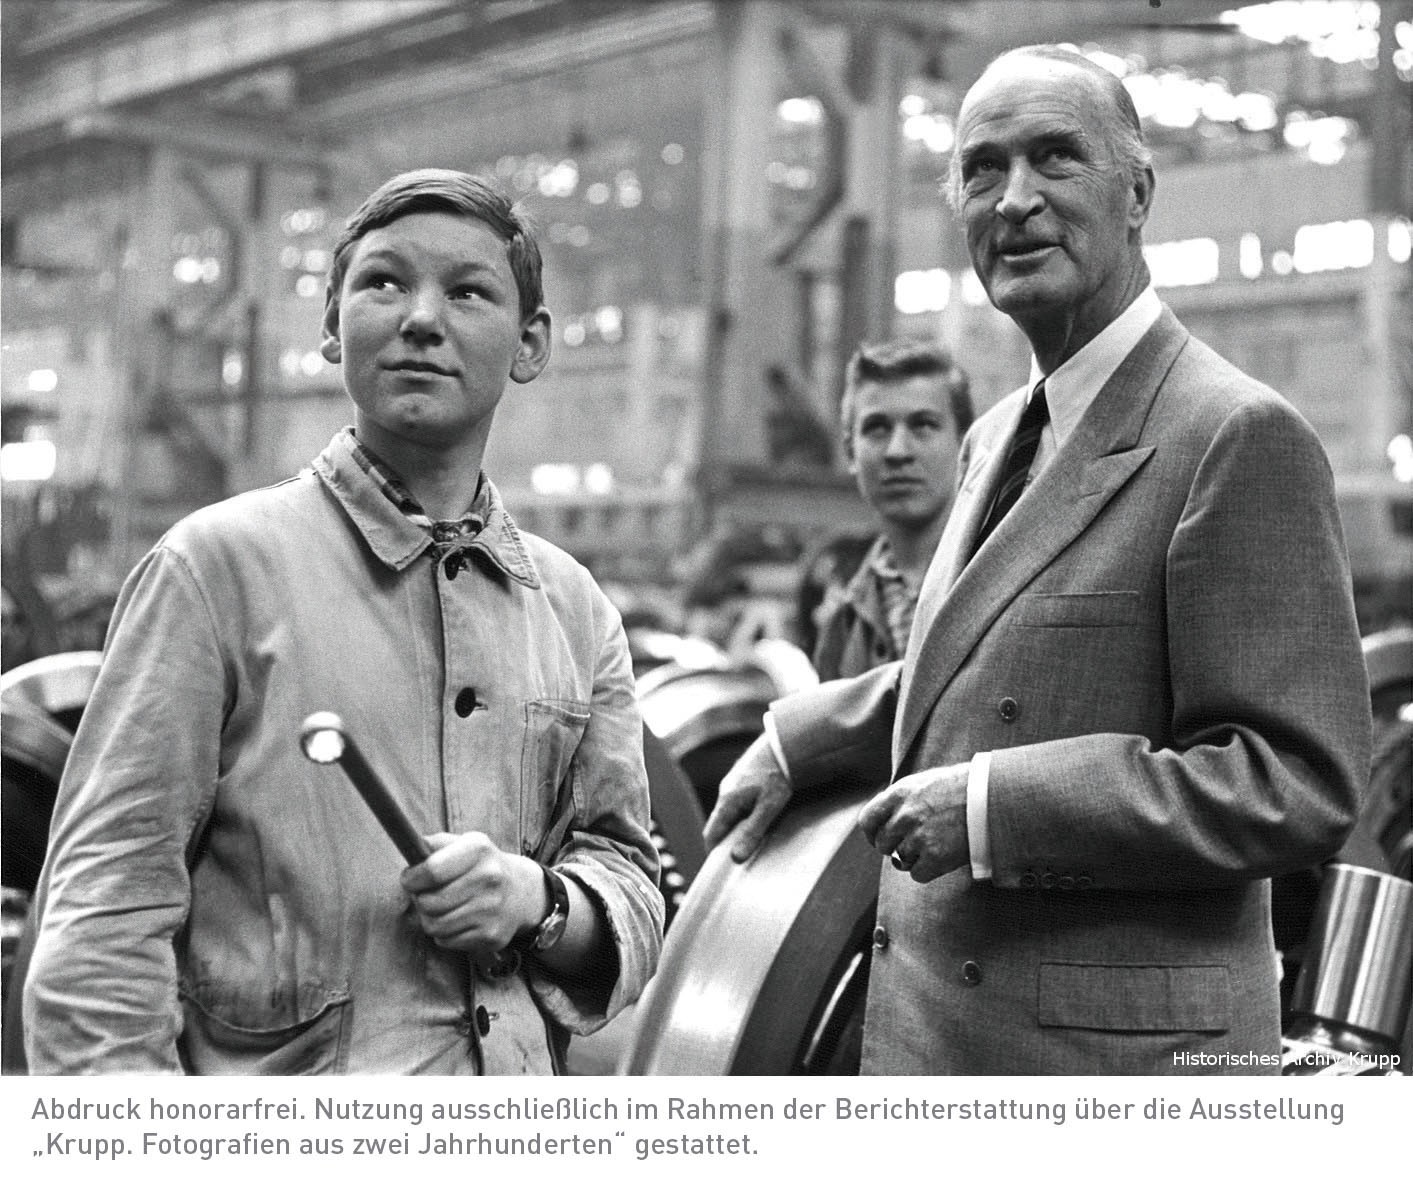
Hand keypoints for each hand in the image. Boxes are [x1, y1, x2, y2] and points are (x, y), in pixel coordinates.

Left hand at [400, 832, 544, 953]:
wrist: (521, 892)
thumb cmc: (481, 865)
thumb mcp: (463, 843)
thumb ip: (433, 844)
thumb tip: (409, 848)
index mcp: (478, 850)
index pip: (431, 870)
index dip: (412, 878)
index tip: (410, 879)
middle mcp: (489, 878)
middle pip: (428, 902)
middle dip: (420, 899)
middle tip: (427, 894)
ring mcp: (492, 909)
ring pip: (434, 925)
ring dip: (430, 918)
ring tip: (441, 907)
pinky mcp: (491, 935)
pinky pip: (446, 941)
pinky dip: (445, 933)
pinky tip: (457, 919)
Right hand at [703, 733, 792, 862]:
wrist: (786, 741)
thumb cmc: (779, 774)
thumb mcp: (769, 806)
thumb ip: (752, 832)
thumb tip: (735, 859)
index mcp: (727, 801)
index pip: (710, 835)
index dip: (713, 853)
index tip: (721, 869)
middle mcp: (726, 791)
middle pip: (718, 824)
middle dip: (725, 841)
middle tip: (738, 857)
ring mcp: (734, 782)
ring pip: (728, 811)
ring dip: (735, 826)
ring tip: (751, 839)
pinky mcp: (744, 776)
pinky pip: (737, 800)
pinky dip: (742, 813)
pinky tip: (758, 816)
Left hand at [857, 764, 969, 882]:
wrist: (993, 797)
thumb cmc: (960, 788)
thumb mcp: (924, 782)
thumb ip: (899, 799)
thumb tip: (883, 819)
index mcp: (899, 793)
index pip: (867, 820)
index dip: (872, 832)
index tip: (879, 837)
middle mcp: (905, 815)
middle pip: (882, 844)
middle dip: (894, 846)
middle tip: (913, 842)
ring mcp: (919, 837)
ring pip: (900, 860)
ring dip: (914, 858)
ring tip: (935, 844)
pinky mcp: (936, 857)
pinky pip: (917, 874)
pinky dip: (927, 870)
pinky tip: (941, 857)